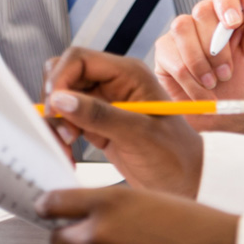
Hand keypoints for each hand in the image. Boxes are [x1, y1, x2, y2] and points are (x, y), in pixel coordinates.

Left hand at [39, 185, 237, 243]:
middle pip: (57, 239)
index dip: (47, 206)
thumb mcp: (146, 196)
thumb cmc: (192, 222)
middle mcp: (101, 232)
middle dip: (66, 237)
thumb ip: (110, 204)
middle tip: (80, 235)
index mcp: (108, 200)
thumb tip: (84, 211)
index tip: (45, 209)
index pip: (55, 202)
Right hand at [40, 48, 202, 195]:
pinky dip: (62, 134)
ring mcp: (105, 103)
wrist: (189, 184)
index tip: (53, 106)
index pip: (79, 59)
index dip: (60, 78)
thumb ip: (99, 115)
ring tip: (67, 146)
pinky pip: (68, 120)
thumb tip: (60, 99)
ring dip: (57, 121)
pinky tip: (70, 152)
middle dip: (55, 101)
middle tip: (61, 129)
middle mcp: (114, 83)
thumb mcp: (138, 135)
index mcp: (129, 74)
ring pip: (62, 98)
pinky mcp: (98, 123)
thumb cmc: (177, 158)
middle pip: (65, 75)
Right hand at [152, 0, 243, 134]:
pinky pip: (172, 56)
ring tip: (214, 82)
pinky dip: (190, 79)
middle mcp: (202, 20)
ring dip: (202, 62)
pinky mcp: (164, 54)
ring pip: (182, 28)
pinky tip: (200, 90)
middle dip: (218, 46)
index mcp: (228, 13)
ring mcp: (180, 35)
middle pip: (201, 10)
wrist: (229, 118)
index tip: (234, 22)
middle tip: (227, 71)